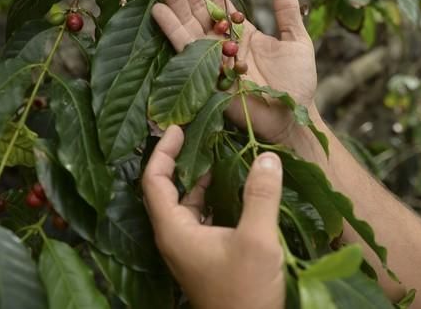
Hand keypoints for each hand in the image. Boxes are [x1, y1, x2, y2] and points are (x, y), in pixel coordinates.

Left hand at [142, 125, 284, 308]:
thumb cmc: (245, 293)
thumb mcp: (257, 241)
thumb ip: (260, 196)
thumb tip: (266, 157)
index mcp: (174, 231)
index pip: (154, 181)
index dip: (162, 151)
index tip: (178, 127)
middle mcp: (176, 237)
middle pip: (167, 189)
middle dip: (180, 160)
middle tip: (199, 133)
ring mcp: (190, 248)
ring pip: (187, 204)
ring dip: (199, 179)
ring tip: (219, 153)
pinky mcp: (207, 255)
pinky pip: (203, 217)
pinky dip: (213, 197)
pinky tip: (234, 187)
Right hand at [154, 0, 317, 141]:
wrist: (292, 117)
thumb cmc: (297, 84)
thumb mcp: (296, 42)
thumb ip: (288, 14)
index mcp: (241, 32)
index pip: (218, 0)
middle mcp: (221, 43)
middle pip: (197, 7)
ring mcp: (211, 57)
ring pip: (188, 22)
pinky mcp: (205, 74)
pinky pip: (185, 49)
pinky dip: (172, 29)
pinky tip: (159, 9)